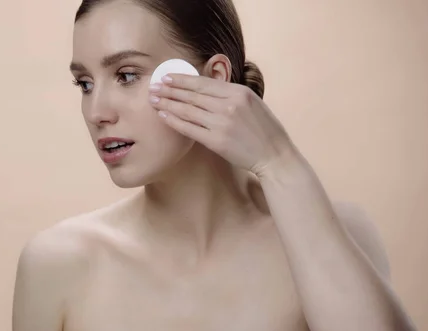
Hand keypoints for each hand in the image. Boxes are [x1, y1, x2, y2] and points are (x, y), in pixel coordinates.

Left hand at [148, 74, 296, 175]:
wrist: (275, 155)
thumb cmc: (264, 130)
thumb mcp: (252, 103)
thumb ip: (230, 94)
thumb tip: (206, 86)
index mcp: (238, 92)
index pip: (203, 83)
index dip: (182, 79)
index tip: (167, 77)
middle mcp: (229, 105)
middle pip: (192, 95)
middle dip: (169, 90)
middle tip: (153, 86)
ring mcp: (222, 123)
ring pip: (188, 110)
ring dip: (168, 103)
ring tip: (153, 99)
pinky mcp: (217, 141)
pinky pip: (190, 128)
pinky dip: (174, 121)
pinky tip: (163, 116)